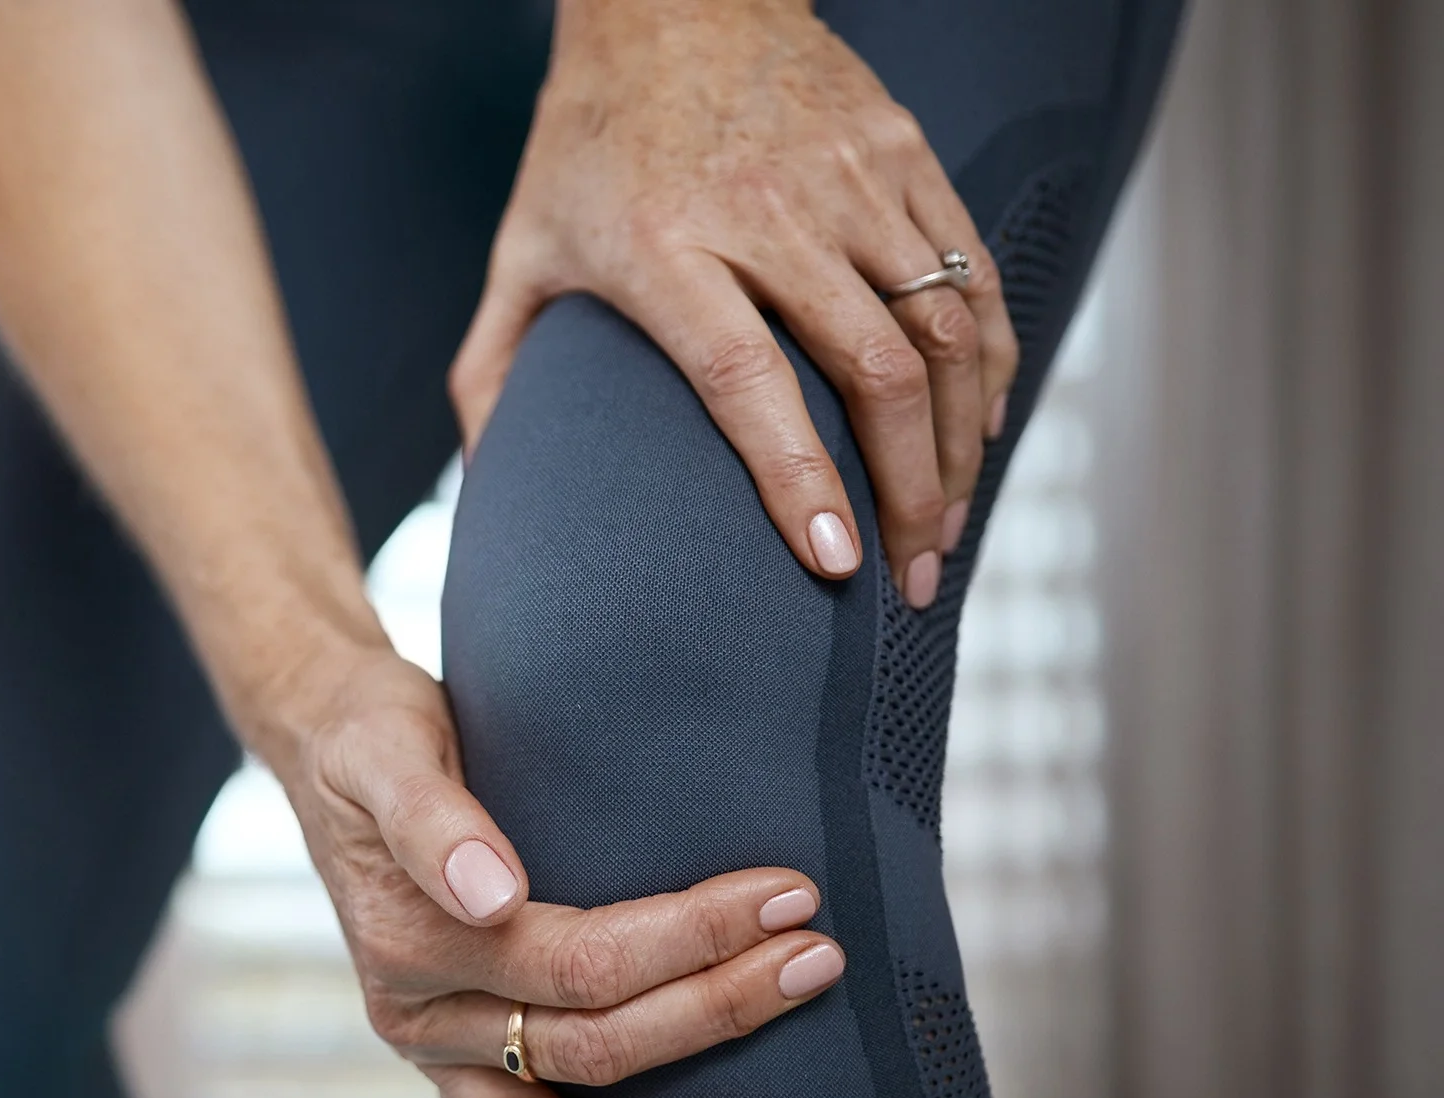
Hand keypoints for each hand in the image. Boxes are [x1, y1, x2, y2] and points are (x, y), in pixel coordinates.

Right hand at [265, 648, 846, 1097]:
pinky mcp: (443, 1060)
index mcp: (413, 942)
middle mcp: (419, 1014)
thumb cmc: (372, 735)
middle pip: (589, 1044)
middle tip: (819, 962)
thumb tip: (492, 891)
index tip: (788, 896)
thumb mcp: (387, 748)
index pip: (580, 960)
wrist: (323, 743)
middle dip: (714, 1011)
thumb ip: (433, 820)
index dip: (690, 936)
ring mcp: (430, 1051)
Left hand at [450, 0, 1017, 605]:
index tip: (835, 562)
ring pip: (942, 328)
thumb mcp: (521, 252)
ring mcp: (850, 176)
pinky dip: (990, 360)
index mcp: (664, 246)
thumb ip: (494, 371)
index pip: (747, 380)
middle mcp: (767, 211)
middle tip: (914, 579)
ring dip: (961, 442)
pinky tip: (980, 428)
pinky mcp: (904, 150)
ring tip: (949, 525)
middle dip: (910, 491)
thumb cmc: (587, 140)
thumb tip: (484, 486)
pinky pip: (972, 271)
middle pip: (872, 369)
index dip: (798, 477)